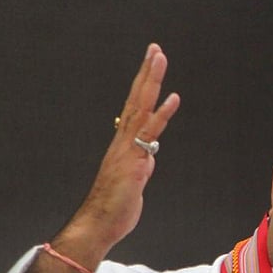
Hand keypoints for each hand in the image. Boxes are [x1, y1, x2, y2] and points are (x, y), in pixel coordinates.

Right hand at [20, 44, 179, 272]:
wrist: (99, 223)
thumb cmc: (114, 205)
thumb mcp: (132, 180)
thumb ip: (140, 164)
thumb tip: (146, 157)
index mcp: (123, 143)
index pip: (135, 107)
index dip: (143, 85)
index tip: (150, 64)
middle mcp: (123, 141)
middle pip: (136, 99)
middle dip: (146, 73)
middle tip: (155, 49)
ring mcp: (128, 149)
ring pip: (141, 108)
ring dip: (151, 82)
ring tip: (159, 58)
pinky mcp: (135, 161)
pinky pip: (149, 133)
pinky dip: (162, 114)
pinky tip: (173, 97)